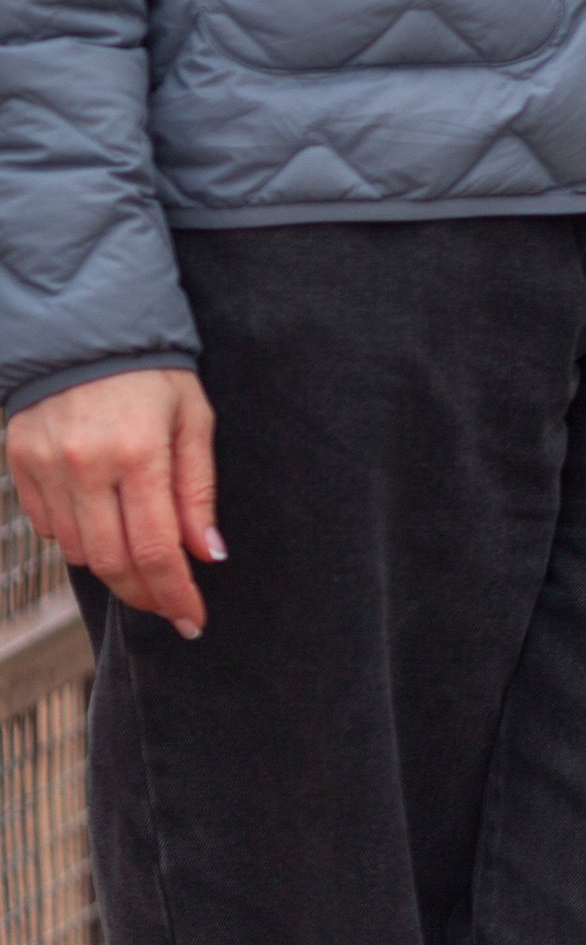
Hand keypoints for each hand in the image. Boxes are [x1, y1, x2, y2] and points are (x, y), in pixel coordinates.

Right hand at [8, 368, 221, 635]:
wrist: (84, 324)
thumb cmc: (152, 370)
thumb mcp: (192, 417)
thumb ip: (197, 489)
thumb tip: (207, 553)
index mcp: (138, 452)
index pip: (156, 549)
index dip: (176, 594)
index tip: (194, 620)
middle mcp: (85, 465)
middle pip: (113, 563)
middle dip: (146, 594)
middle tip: (170, 604)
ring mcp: (46, 467)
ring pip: (79, 552)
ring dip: (113, 567)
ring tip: (142, 560)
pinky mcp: (20, 464)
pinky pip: (49, 527)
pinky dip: (78, 538)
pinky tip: (102, 523)